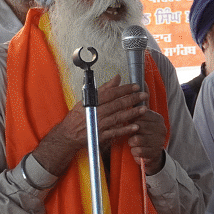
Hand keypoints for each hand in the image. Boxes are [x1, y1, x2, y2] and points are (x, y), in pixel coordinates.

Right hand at [32, 77, 150, 175]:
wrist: (68, 134)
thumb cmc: (78, 115)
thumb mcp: (88, 99)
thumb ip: (104, 88)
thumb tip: (117, 78)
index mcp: (93, 102)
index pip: (112, 93)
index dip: (125, 89)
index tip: (136, 87)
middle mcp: (96, 112)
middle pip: (117, 104)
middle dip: (133, 99)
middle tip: (144, 96)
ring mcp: (99, 124)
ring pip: (118, 117)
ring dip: (132, 113)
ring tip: (143, 109)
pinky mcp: (100, 135)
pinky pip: (115, 132)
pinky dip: (125, 129)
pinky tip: (135, 127)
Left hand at [127, 107, 165, 174]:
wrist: (153, 153)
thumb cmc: (143, 134)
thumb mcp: (142, 122)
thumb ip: (136, 112)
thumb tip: (127, 99)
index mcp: (158, 119)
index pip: (141, 114)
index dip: (132, 118)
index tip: (129, 122)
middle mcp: (161, 129)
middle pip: (137, 126)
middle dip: (130, 131)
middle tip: (131, 134)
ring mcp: (158, 141)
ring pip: (136, 139)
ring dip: (131, 142)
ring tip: (133, 142)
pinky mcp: (154, 153)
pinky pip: (138, 151)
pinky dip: (134, 151)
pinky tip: (136, 150)